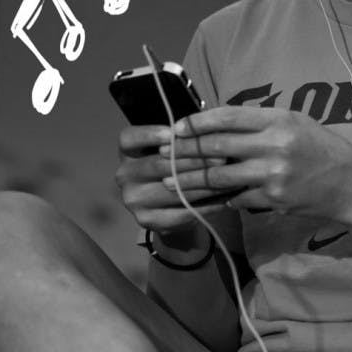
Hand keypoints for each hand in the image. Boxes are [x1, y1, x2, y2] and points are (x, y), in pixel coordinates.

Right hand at [114, 124, 236, 236]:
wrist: (168, 210)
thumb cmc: (172, 169)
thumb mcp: (170, 150)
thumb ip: (180, 140)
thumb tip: (208, 131)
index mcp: (126, 152)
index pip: (129, 138)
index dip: (150, 134)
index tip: (173, 133)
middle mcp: (124, 175)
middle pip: (158, 164)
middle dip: (193, 159)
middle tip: (221, 156)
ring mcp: (133, 200)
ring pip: (173, 189)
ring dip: (204, 182)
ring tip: (227, 176)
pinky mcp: (147, 220)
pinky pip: (181, 211)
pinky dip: (206, 204)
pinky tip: (224, 198)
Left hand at [160, 106, 351, 222]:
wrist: (351, 185)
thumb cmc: (321, 148)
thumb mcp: (295, 123)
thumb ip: (260, 122)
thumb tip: (219, 122)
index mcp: (277, 120)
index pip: (227, 117)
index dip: (197, 122)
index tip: (176, 127)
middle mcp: (274, 145)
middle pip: (217, 146)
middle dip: (186, 151)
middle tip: (164, 153)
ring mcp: (273, 175)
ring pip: (220, 177)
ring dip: (191, 180)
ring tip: (170, 181)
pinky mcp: (274, 199)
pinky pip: (237, 198)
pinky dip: (220, 198)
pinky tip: (204, 200)